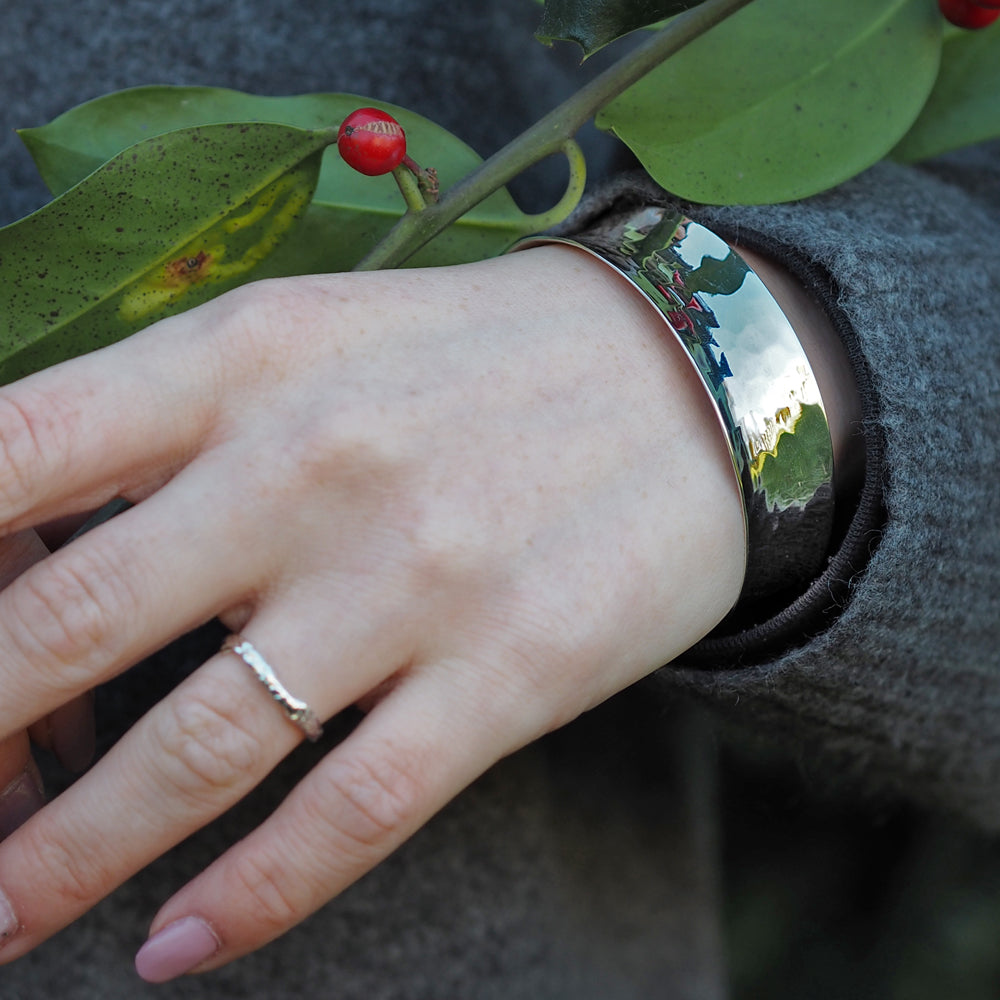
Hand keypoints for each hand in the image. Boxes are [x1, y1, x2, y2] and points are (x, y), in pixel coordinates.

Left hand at [0, 247, 743, 978]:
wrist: (688, 376)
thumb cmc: (484, 356)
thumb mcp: (318, 339)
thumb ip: (180, 422)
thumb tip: (36, 523)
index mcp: (246, 357)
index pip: (11, 452)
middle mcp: (312, 467)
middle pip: (66, 624)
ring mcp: (412, 579)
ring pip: (195, 750)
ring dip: (64, 857)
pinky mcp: (508, 671)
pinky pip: (349, 814)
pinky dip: (247, 899)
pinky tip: (173, 948)